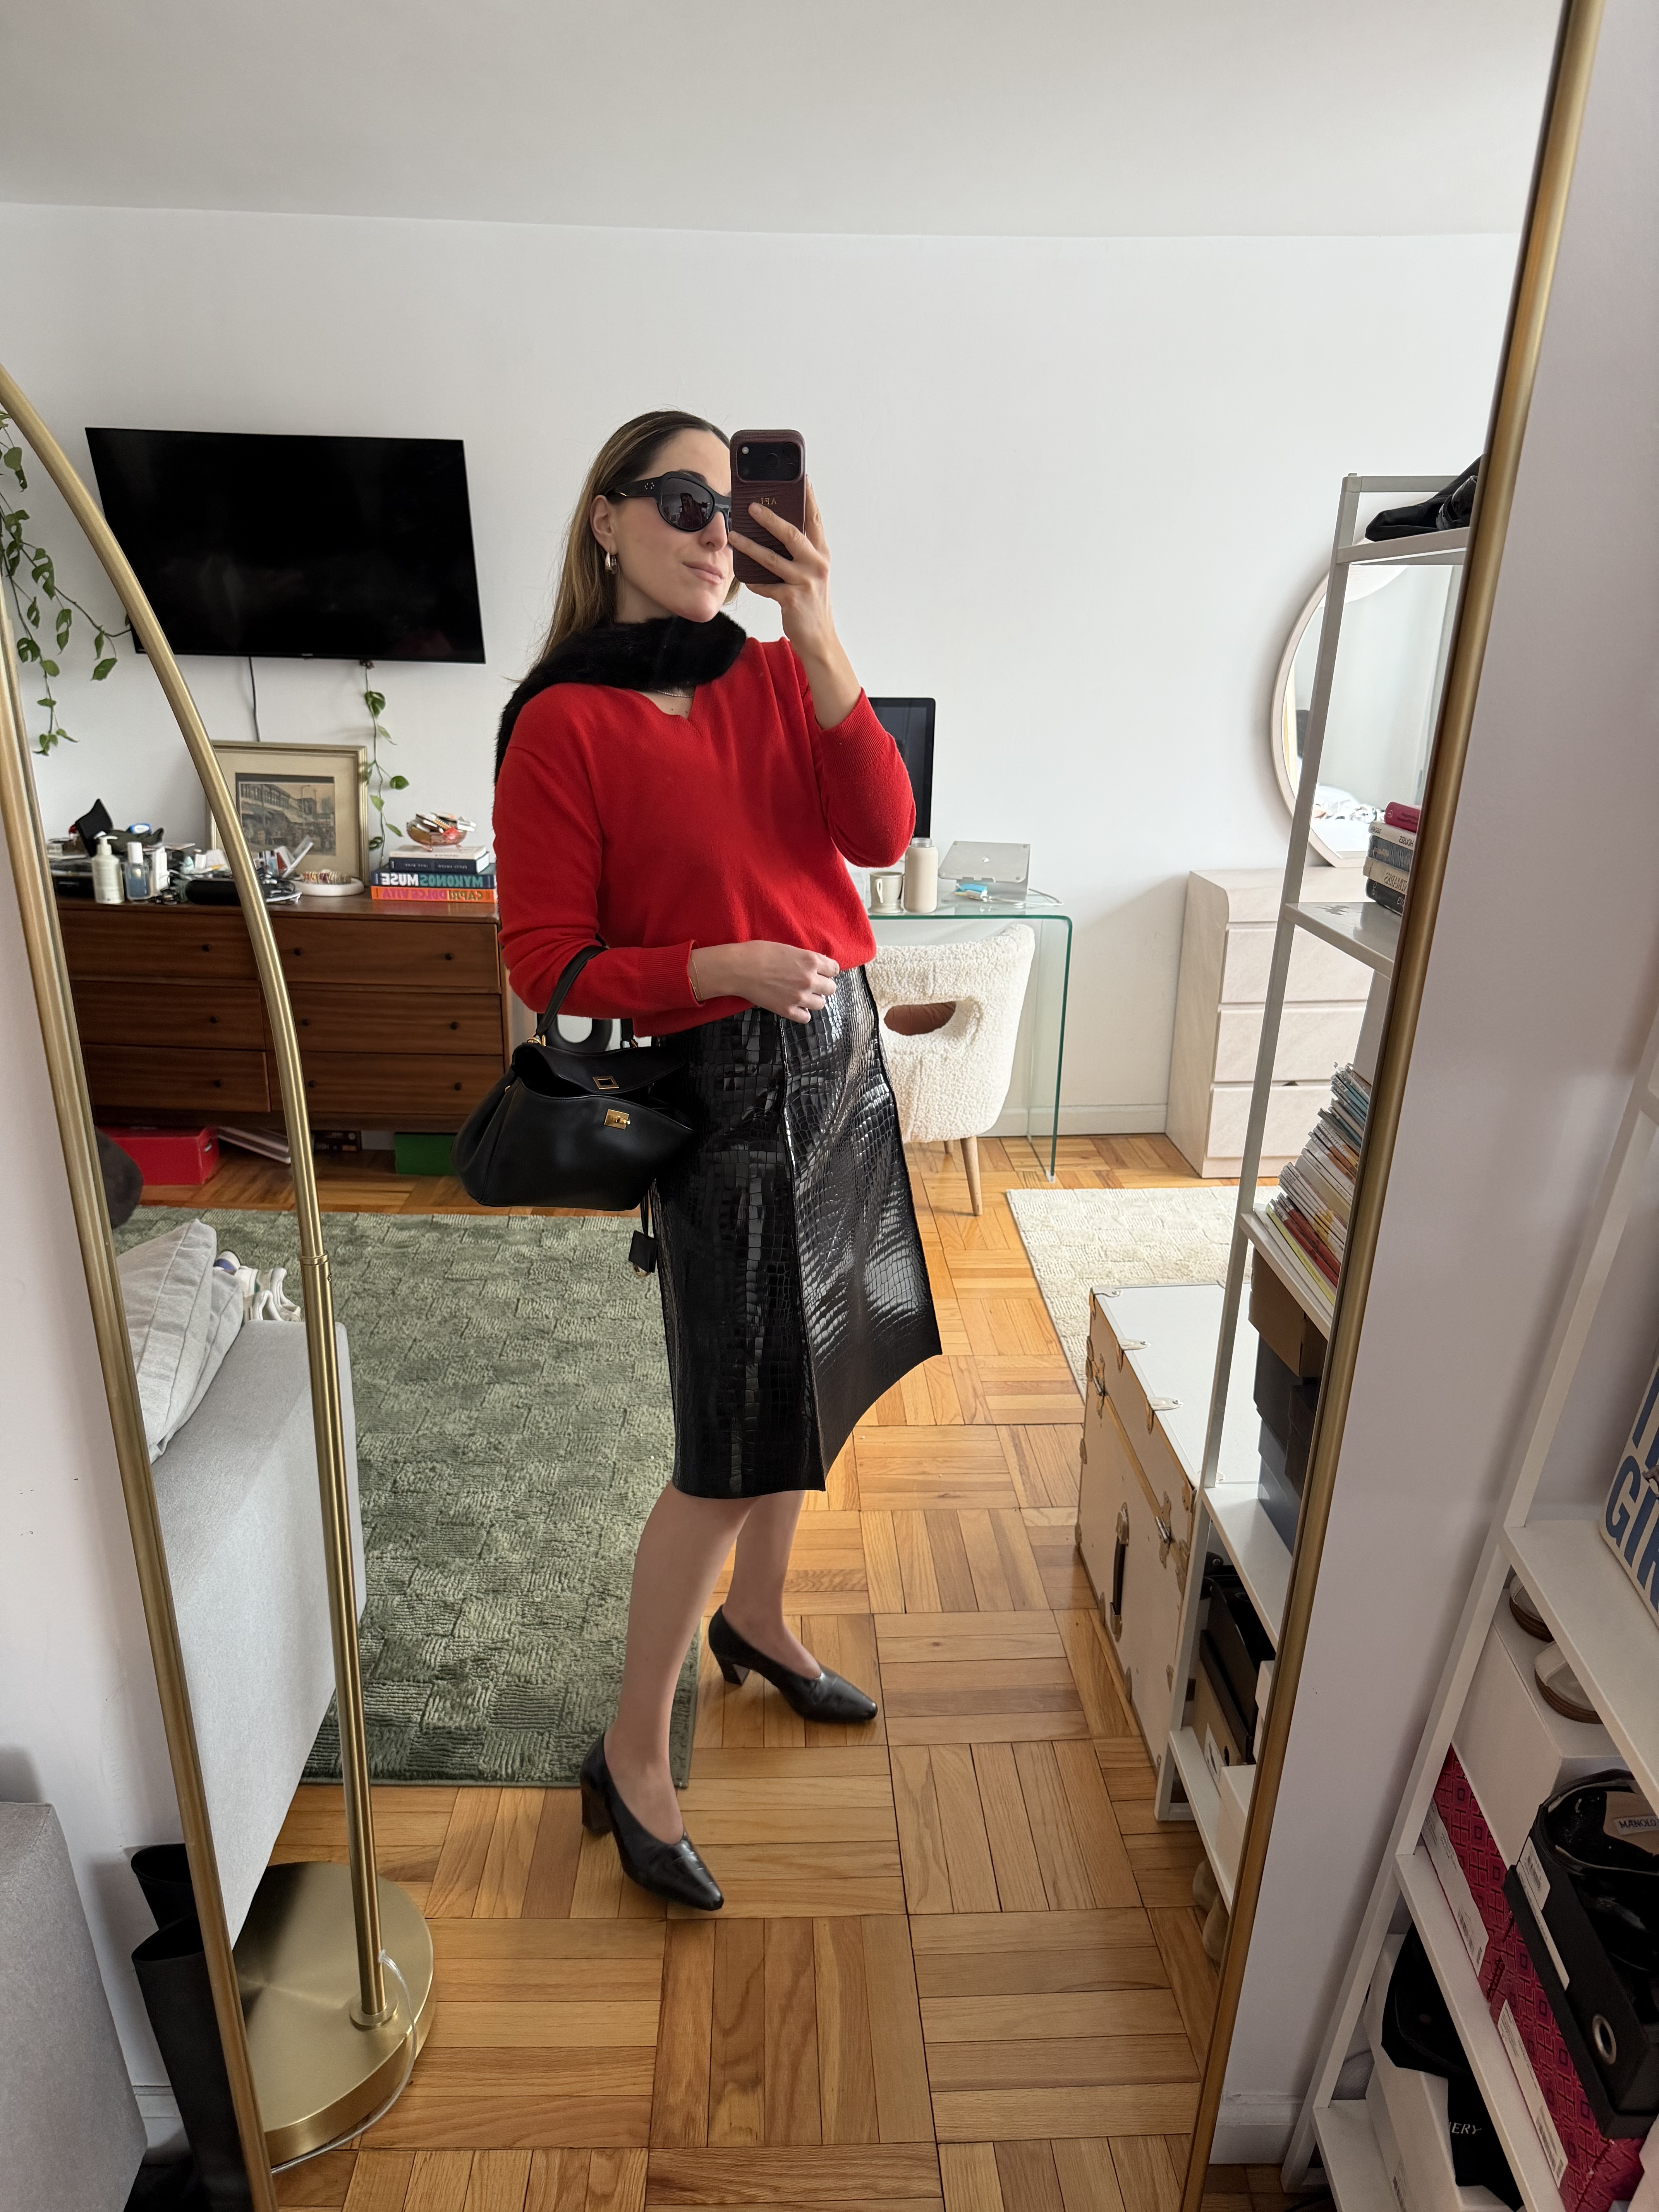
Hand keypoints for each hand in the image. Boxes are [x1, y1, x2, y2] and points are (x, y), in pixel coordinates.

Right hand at [690, 941, 838, 1023]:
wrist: (739, 968)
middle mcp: (809, 979)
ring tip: (801, 995)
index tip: (822, 972)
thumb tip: (817, 966)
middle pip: (831, 988)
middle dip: (822, 985)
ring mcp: (800, 997)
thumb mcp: (788, 949)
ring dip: (813, 999)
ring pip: (821, 1004)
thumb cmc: (759, 953)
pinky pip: (806, 1017)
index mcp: (810, 961)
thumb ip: (806, 958)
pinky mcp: (788, 1010)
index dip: (828, 971)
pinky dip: (802, 1012)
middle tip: (810, 984)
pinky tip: (794, 1006)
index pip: (834, 969)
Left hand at [729, 480, 859, 726]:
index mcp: (821, 553)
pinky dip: (753, 580)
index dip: (807, 497)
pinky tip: (743, 576)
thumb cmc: (811, 603)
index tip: (800, 476)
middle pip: (791, 533)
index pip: (814, 519)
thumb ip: (800, 552)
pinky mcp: (791, 599)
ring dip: (749, 545)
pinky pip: (766, 585)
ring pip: (771, 557)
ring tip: (733, 535)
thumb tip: (774, 529)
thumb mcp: (811, 573)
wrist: (820, 639)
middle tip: (751, 505)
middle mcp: (816, 564)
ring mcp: (804, 581)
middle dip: (769, 517)